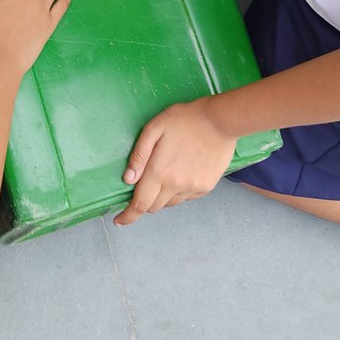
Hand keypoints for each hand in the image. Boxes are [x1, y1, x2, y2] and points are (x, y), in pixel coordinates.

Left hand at [113, 99, 236, 225]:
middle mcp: (176, 185)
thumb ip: (139, 155)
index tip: (119, 220)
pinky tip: (181, 173)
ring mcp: (192, 188)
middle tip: (144, 185)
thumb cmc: (184, 119)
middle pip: (154, 206)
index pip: (140, 205)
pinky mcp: (206, 187)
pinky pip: (186, 197)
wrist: (220, 120)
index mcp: (159, 172)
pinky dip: (178, 191)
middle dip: (144, 201)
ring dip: (162, 196)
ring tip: (165, 173)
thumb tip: (128, 179)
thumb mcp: (153, 128)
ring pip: (170, 203)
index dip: (127, 216)